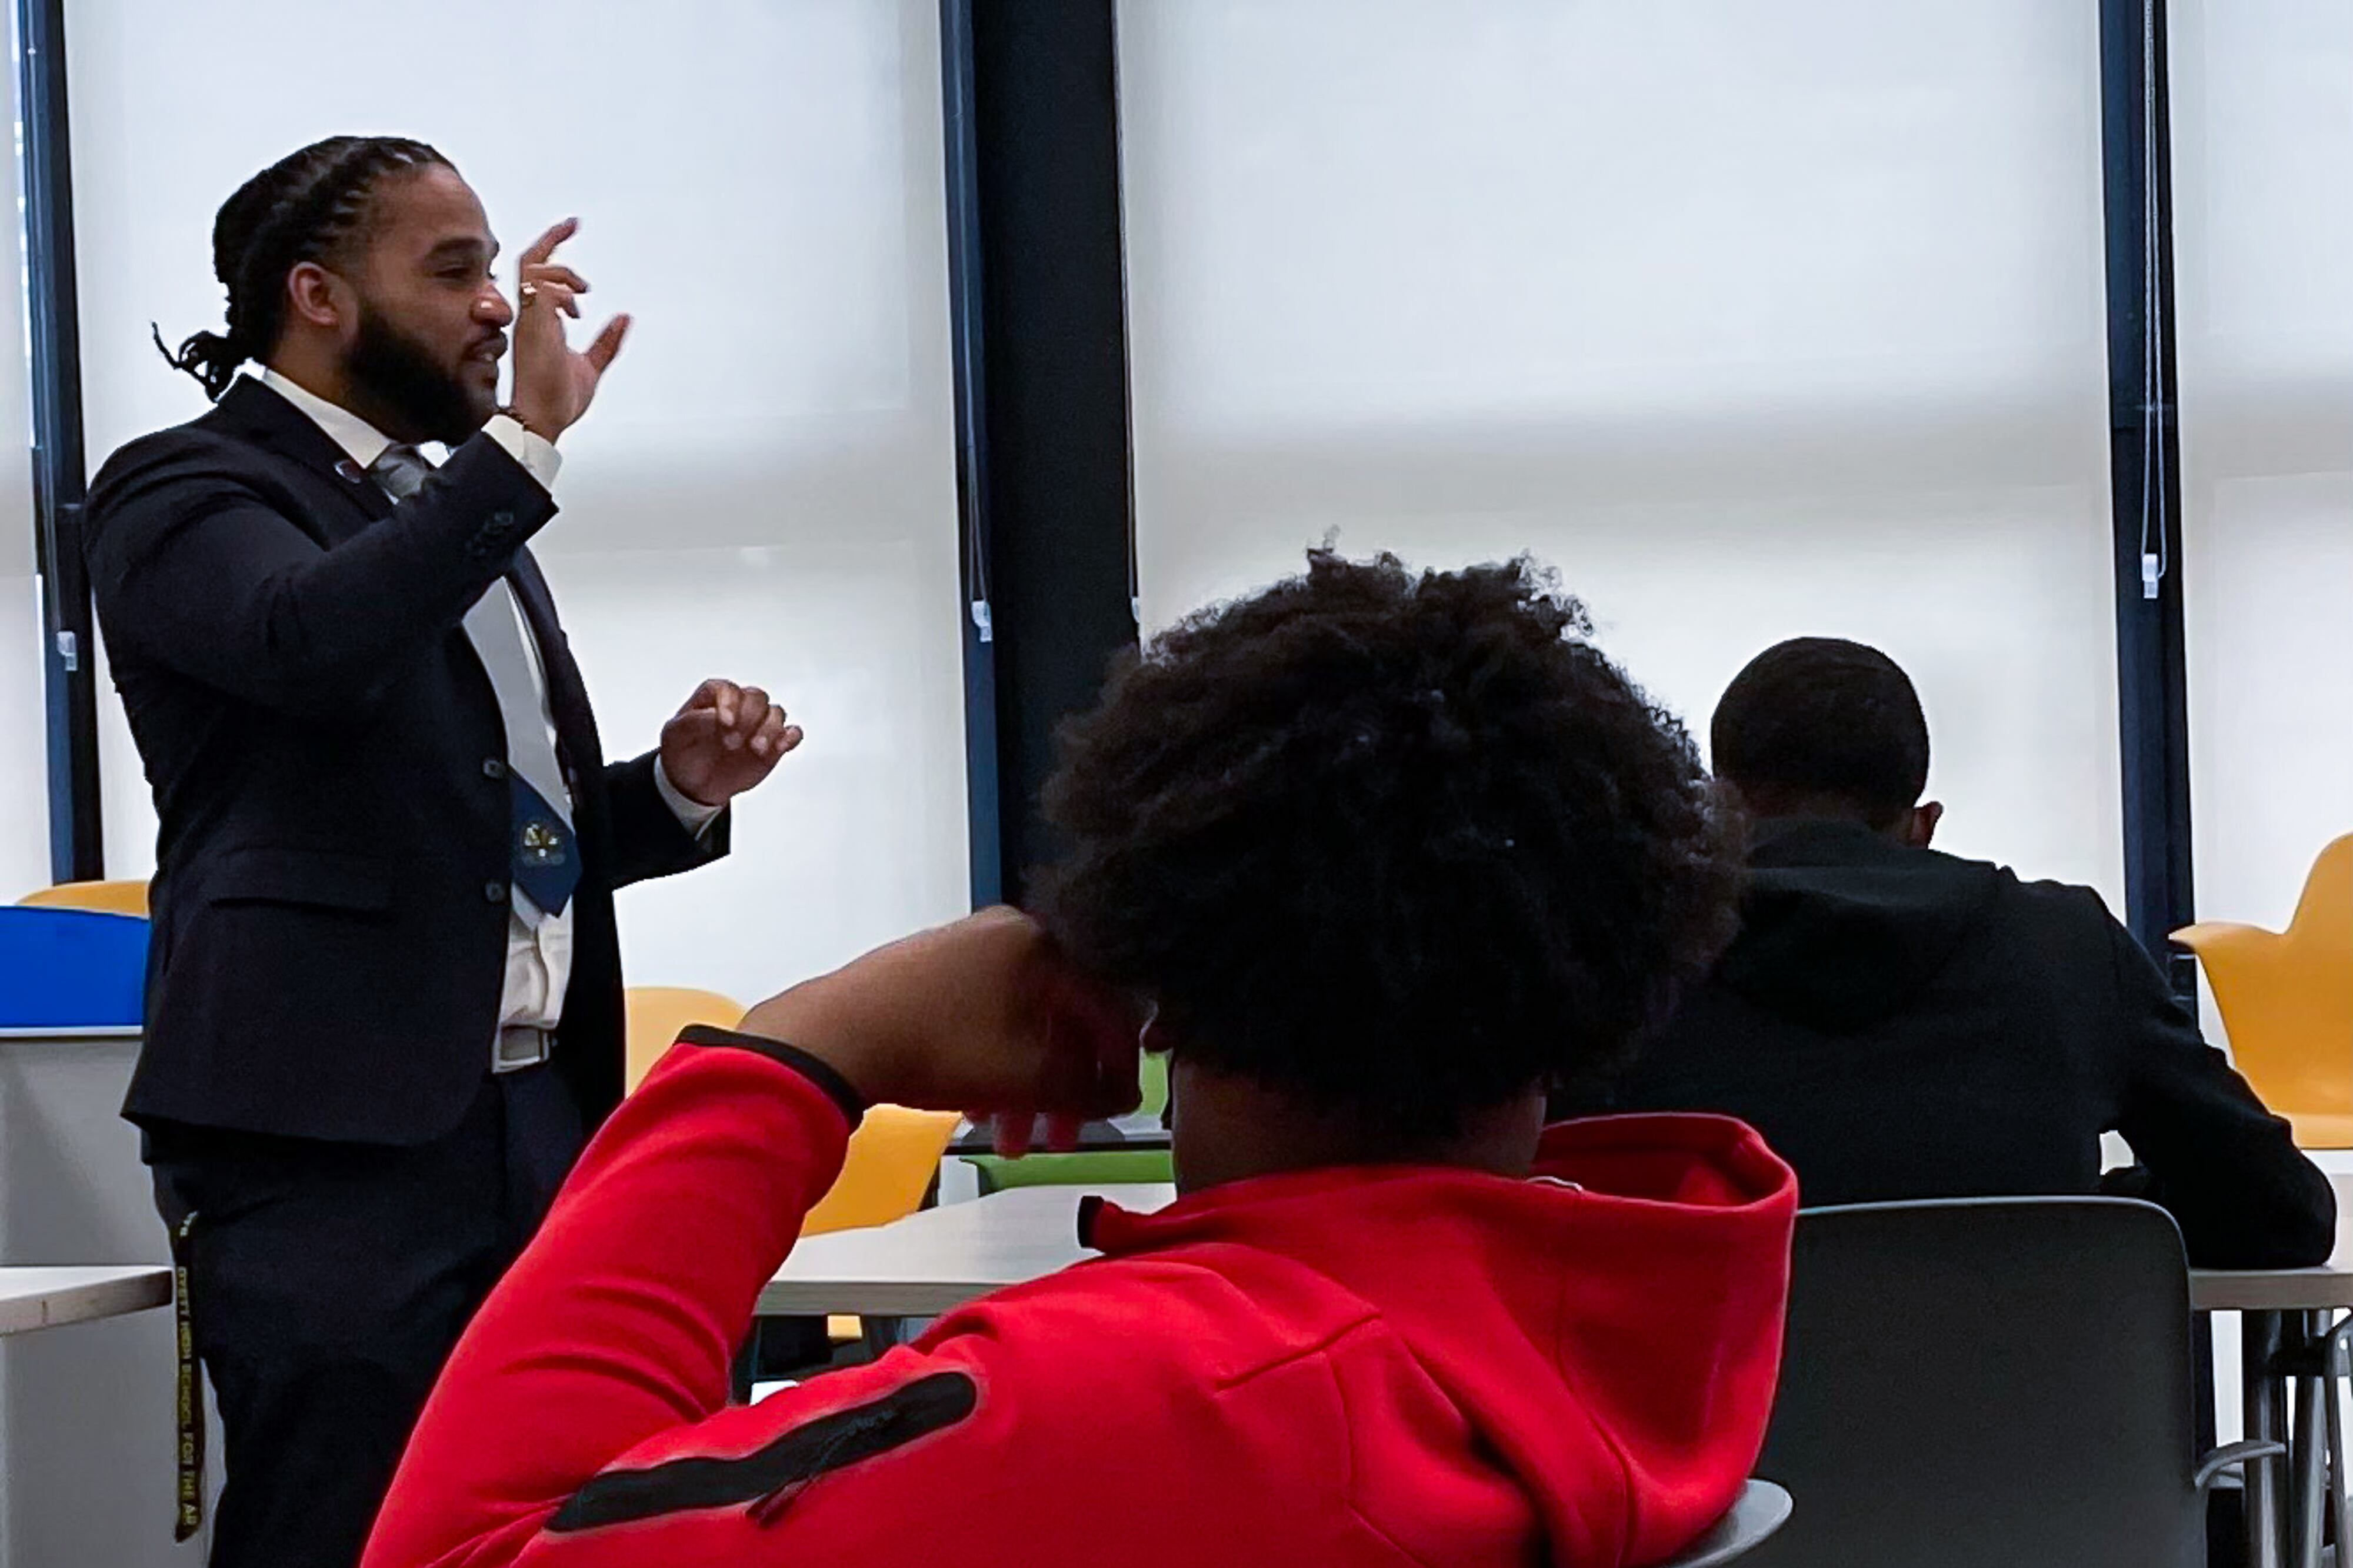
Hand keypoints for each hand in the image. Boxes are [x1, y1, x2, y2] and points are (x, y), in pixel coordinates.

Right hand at [508, 218, 629, 440]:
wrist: (545, 422)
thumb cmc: (560, 399)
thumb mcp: (593, 365)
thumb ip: (607, 341)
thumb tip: (625, 318)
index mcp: (540, 320)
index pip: (539, 272)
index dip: (553, 248)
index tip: (572, 229)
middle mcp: (530, 315)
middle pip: (530, 261)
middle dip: (552, 238)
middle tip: (574, 225)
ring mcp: (529, 320)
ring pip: (532, 270)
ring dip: (563, 272)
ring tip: (584, 294)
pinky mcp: (533, 328)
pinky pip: (541, 291)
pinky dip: (561, 291)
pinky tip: (577, 309)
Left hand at [659, 679, 802, 807]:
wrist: (693, 784)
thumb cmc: (682, 752)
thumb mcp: (674, 735)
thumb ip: (692, 721)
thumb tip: (714, 715)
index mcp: (714, 698)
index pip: (727, 689)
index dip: (729, 703)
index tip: (724, 723)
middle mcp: (740, 707)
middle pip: (756, 697)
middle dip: (748, 718)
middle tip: (732, 742)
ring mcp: (758, 725)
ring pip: (776, 712)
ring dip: (770, 729)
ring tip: (756, 750)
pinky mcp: (773, 744)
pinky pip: (792, 733)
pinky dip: (791, 737)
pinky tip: (781, 747)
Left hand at [740, 908, 1143, 1150]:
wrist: (833, 1036)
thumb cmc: (937, 1047)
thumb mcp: (1025, 1076)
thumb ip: (1083, 1088)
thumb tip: (1117, 1096)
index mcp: (1040, 944)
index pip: (1103, 1007)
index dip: (1117, 1067)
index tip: (1116, 1111)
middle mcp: (1006, 934)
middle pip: (1058, 1019)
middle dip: (1062, 1089)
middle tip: (1060, 1138)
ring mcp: (963, 949)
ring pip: (1018, 1024)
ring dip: (1025, 1087)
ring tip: (1012, 1140)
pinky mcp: (928, 970)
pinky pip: (982, 1018)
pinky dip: (992, 1065)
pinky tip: (980, 1110)